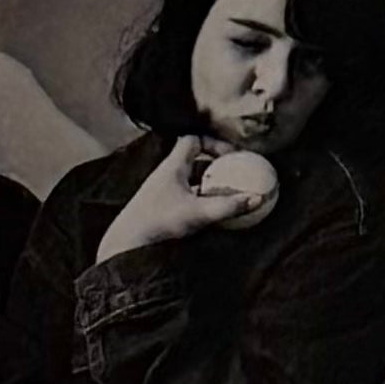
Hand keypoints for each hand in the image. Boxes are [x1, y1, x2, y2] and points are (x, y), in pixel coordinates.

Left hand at [99, 133, 283, 262]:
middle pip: (193, 159)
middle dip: (214, 165)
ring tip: (226, 194)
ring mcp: (161, 192)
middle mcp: (165, 175)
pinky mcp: (159, 208)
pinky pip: (184, 196)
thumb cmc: (160, 222)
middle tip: (234, 174)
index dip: (214, 142)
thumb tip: (258, 198)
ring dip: (206, 184)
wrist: (126, 244)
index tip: (232, 155)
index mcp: (172, 166)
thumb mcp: (199, 213)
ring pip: (188, 180)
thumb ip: (228, 206)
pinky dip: (198, 199)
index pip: (194, 140)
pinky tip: (209, 214)